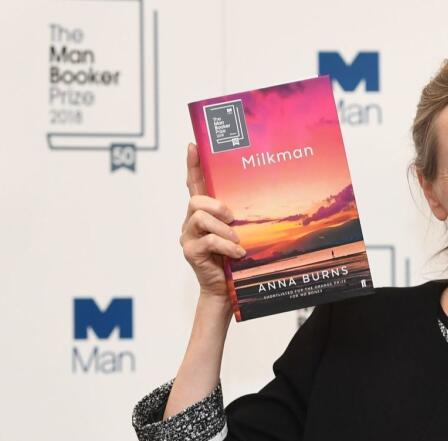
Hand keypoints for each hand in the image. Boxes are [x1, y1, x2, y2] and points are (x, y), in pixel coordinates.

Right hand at [180, 143, 245, 299]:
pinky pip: (208, 241)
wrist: (226, 288)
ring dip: (224, 229)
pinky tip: (237, 253)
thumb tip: (260, 195)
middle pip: (196, 200)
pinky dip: (226, 246)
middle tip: (232, 218)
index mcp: (203, 212)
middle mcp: (191, 222)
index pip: (195, 184)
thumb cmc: (234, 257)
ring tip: (237, 241)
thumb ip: (238, 216)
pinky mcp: (190, 251)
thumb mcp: (239, 231)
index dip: (193, 165)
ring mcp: (188, 236)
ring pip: (200, 218)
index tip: (193, 145)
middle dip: (216, 206)